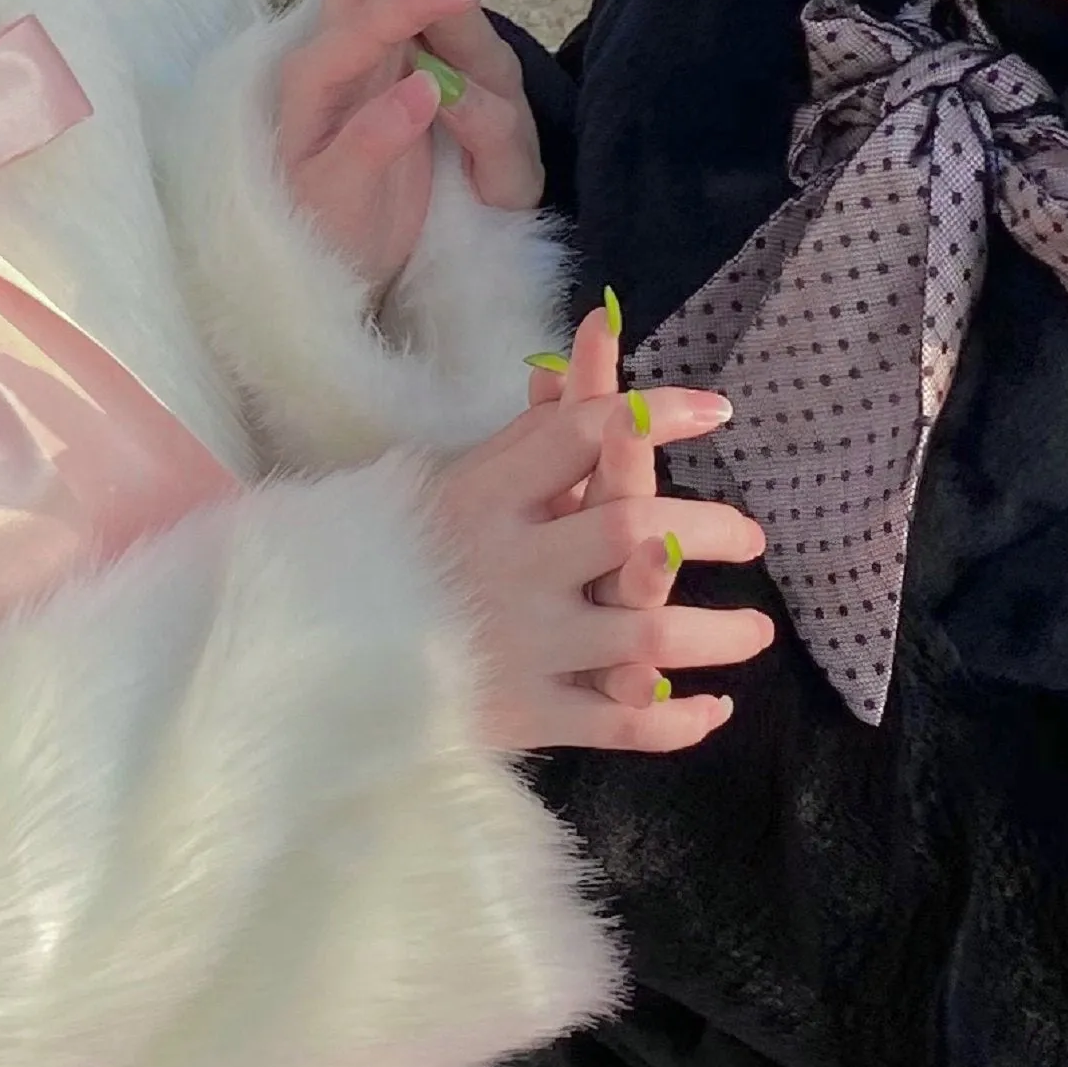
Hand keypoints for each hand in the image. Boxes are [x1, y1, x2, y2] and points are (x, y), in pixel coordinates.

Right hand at [275, 0, 541, 295]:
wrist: (330, 270)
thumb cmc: (361, 166)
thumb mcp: (370, 62)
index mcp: (343, 31)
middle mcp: (324, 64)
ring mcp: (318, 125)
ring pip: (338, 54)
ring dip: (400, 12)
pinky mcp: (328, 188)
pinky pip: (353, 147)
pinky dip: (383, 121)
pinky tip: (422, 96)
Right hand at [424, 345, 772, 756]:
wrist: (312, 654)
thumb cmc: (390, 557)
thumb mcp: (448, 481)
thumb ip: (532, 432)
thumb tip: (594, 343)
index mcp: (483, 496)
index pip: (582, 433)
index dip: (654, 414)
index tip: (713, 412)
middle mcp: (507, 563)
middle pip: (635, 526)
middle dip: (708, 529)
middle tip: (751, 538)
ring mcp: (519, 642)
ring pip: (645, 634)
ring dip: (714, 634)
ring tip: (755, 631)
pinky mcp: (522, 713)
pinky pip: (617, 723)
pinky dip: (671, 721)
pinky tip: (710, 709)